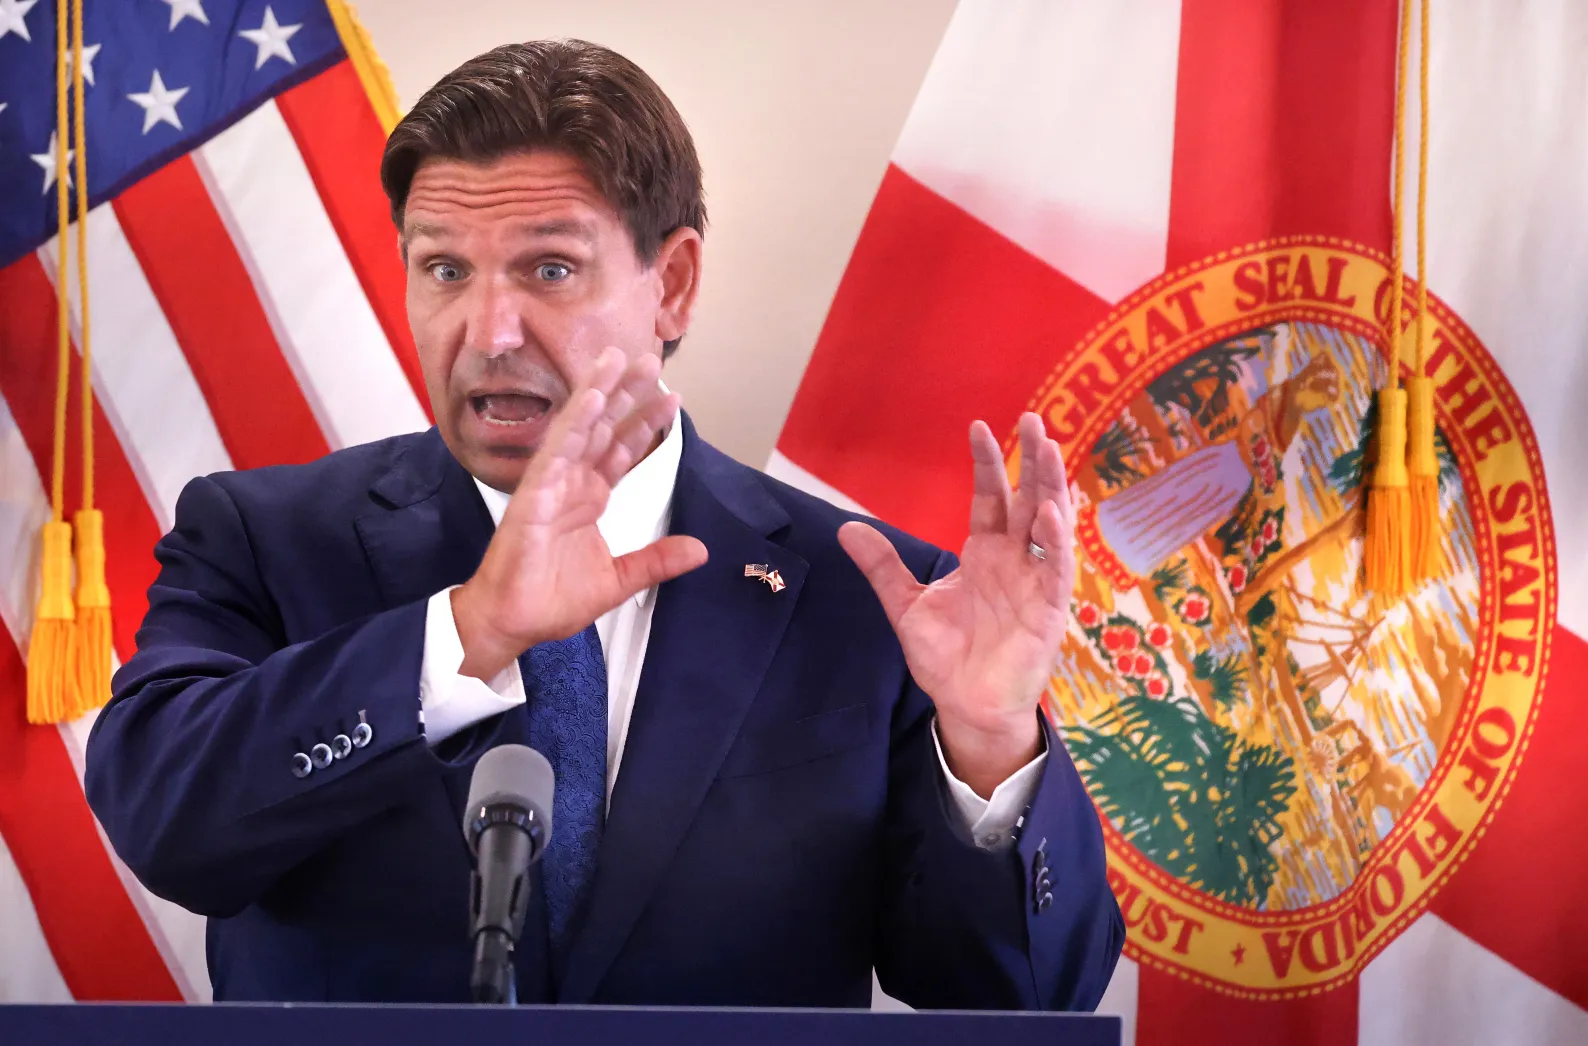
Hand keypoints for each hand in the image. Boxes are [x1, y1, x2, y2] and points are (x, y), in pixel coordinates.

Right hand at [452, 348, 708, 679]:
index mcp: (588, 498)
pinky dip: (573, 425)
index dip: (645, 424)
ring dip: (597, 392)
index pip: (621, 450)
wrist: (513, 624)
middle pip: (602, 428)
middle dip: (625, 393)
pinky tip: (590, 399)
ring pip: (577, 428)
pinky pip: (556, 453)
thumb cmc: (550, 601)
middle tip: (651, 360)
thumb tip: (699, 550)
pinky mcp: (533, 496)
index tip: (672, 398)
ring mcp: (550, 485)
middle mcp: (571, 483)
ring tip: (617, 359)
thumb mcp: (618, 580)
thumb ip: (656, 561)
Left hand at [838, 413, 1075, 797]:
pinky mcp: (1048, 609)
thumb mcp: (906, 605)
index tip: (979, 427)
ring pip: (1050, 525)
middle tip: (1031, 419)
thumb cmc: (945, 657)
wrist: (964, 705)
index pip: (991, 497)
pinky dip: (1055, 541)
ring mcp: (1034, 582)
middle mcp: (1014, 560)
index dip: (987, 464)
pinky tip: (1049, 512)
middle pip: (1027, 499)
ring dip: (1051, 487)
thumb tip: (846, 529)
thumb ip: (882, 566)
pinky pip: (1056, 569)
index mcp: (984, 553)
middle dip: (1031, 460)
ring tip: (1049, 448)